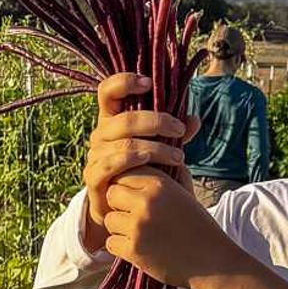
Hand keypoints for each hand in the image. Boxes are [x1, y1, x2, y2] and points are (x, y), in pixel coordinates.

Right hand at [80, 72, 198, 252]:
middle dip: (156, 121)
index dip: (124, 82)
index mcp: (112, 119)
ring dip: (155, 148)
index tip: (149, 83)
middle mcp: (100, 134)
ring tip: (178, 156)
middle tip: (180, 129)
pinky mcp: (93, 177)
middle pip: (124, 119)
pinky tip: (152, 164)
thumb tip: (194, 120)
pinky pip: (111, 165)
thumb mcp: (158, 148)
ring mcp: (94, 155)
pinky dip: (133, 162)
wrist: (118, 207)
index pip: (108, 90)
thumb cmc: (140, 171)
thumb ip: (173, 133)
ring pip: (124, 144)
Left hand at [100, 168, 235, 286]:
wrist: (213, 262)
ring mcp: (138, 226)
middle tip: (135, 217)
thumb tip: (153, 155)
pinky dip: (121, 248)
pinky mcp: (134, 250)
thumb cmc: (199, 226)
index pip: (124, 173)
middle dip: (119, 205)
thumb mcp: (186, 193)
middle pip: (111, 194)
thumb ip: (169, 173)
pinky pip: (111, 243)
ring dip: (120, 228)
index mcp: (160, 184)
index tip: (136, 199)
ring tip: (141, 234)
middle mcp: (147, 201)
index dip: (128, 186)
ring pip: (109, 219)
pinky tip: (140, 249)